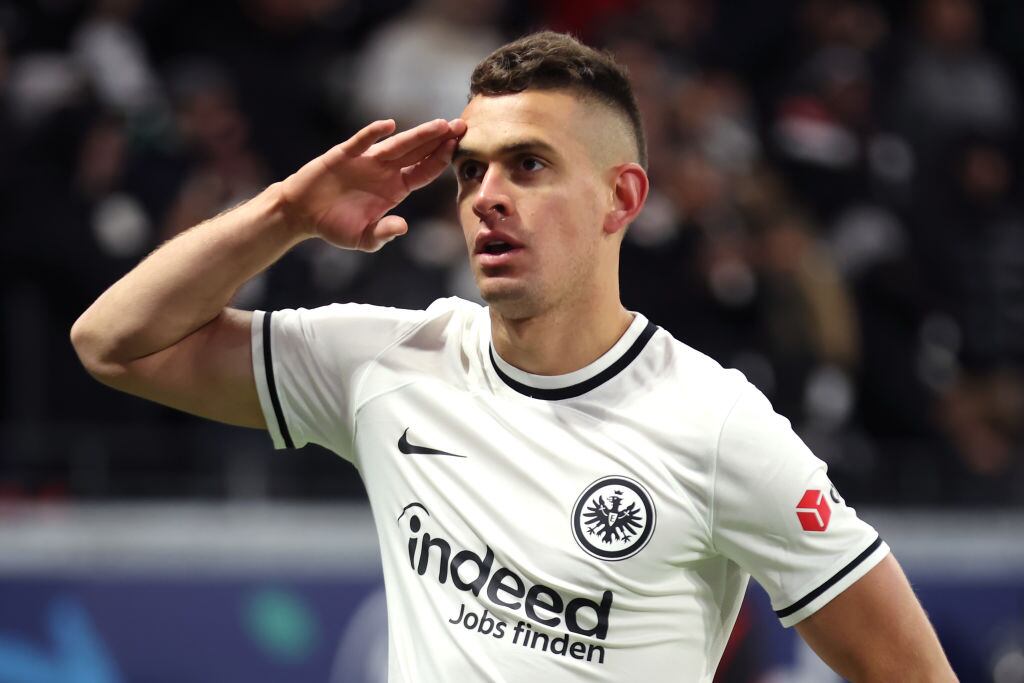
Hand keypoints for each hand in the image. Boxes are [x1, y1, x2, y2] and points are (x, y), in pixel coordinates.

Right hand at [278, 118, 465, 250]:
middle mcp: (385, 171)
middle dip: (438, 140)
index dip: (440, 160)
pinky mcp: (343, 155)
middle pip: (417, 153)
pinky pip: (360, 142)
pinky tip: (389, 126)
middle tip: (459, 126)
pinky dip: (373, 133)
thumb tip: (403, 227)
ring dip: (417, 135)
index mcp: (395, 189)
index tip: (457, 148)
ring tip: (438, 125)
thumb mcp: (362, 238)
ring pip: (396, 145)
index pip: (423, 172)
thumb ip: (383, 234)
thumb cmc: (334, 225)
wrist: (302, 213)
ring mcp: (366, 161)